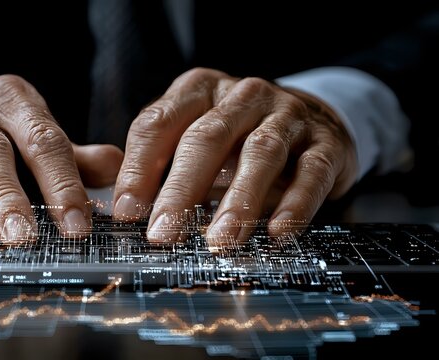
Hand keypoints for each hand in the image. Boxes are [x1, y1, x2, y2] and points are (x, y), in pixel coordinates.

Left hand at [112, 68, 356, 240]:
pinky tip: (278, 231)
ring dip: (239, 201)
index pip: (158, 124)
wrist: (311, 120)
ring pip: (260, 153)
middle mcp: (242, 95)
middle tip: (164, 233)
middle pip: (206, 137)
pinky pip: (312, 172)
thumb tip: (124, 211)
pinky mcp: (325, 142)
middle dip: (181, 190)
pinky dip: (296, 204)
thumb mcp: (192, 137)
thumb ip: (159, 166)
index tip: (127, 212)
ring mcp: (287, 115)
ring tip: (220, 240)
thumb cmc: (237, 137)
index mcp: (198, 89)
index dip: (138, 169)